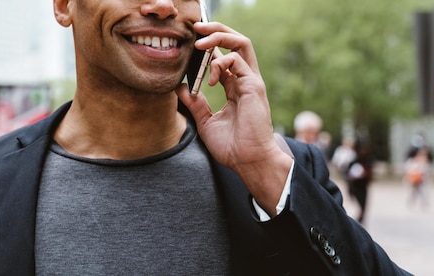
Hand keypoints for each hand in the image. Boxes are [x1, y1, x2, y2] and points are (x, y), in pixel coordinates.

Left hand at [176, 22, 291, 215]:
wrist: (248, 161)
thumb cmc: (232, 147)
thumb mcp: (205, 122)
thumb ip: (195, 103)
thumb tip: (180, 87)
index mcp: (235, 87)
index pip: (223, 57)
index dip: (208, 47)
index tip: (189, 45)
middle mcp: (244, 80)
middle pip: (236, 43)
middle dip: (216, 30)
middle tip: (196, 28)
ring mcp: (251, 81)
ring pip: (241, 43)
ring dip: (219, 37)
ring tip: (200, 42)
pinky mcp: (254, 86)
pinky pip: (237, 60)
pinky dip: (220, 62)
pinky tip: (209, 78)